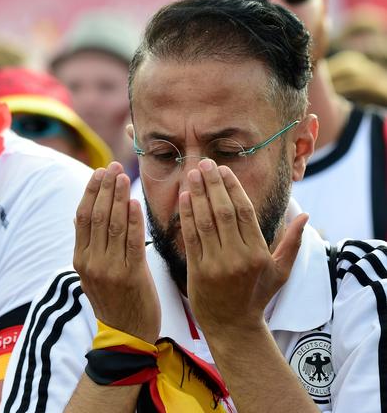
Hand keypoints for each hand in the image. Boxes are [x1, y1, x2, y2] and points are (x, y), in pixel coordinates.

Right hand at [74, 162, 160, 342]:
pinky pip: (133, 242)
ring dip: (119, 197)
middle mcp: (91, 262)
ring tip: (124, 177)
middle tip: (113, 167)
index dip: (91, 192)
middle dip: (105, 188)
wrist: (126, 336)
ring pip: (113, 225)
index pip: (83, 217)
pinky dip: (134, 220)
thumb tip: (80, 216)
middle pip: (97, 216)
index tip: (99, 172)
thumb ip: (88, 245)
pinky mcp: (131, 276)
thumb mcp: (92, 274)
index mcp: (80, 259)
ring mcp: (110, 269)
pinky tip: (136, 203)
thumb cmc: (113, 301)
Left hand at [179, 159, 307, 334]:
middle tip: (204, 164)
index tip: (224, 170)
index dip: (233, 188)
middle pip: (224, 212)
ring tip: (192, 174)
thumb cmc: (257, 296)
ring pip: (206, 221)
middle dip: (213, 185)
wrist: (232, 326)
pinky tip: (185, 198)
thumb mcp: (280, 271)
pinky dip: (187, 216)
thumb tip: (306, 216)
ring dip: (198, 194)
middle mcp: (238, 257)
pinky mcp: (198, 270)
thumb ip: (292, 242)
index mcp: (259, 253)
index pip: (244, 212)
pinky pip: (191, 237)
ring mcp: (217, 264)